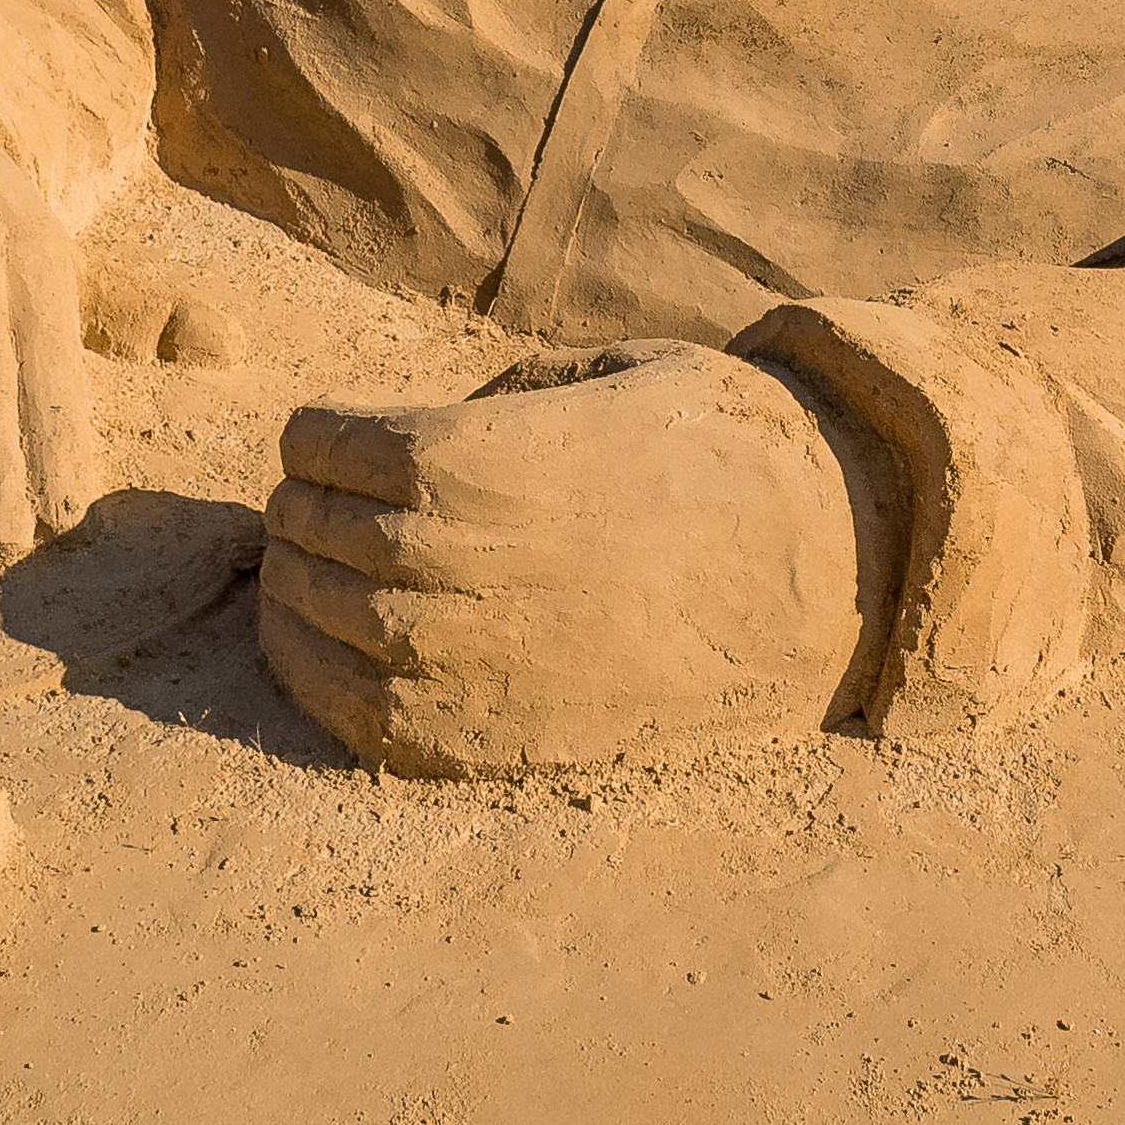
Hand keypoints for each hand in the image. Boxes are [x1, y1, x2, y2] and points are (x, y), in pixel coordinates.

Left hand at [259, 343, 884, 776]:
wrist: (826, 574)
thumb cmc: (717, 454)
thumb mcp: (600, 379)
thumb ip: (487, 406)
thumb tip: (396, 443)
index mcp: (472, 461)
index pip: (319, 444)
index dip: (320, 435)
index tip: (336, 439)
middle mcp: (447, 566)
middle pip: (306, 532)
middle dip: (305, 510)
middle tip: (327, 502)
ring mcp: (460, 667)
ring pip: (312, 623)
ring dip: (298, 590)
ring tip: (318, 570)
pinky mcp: (483, 746)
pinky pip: (350, 716)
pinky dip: (315, 676)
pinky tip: (328, 647)